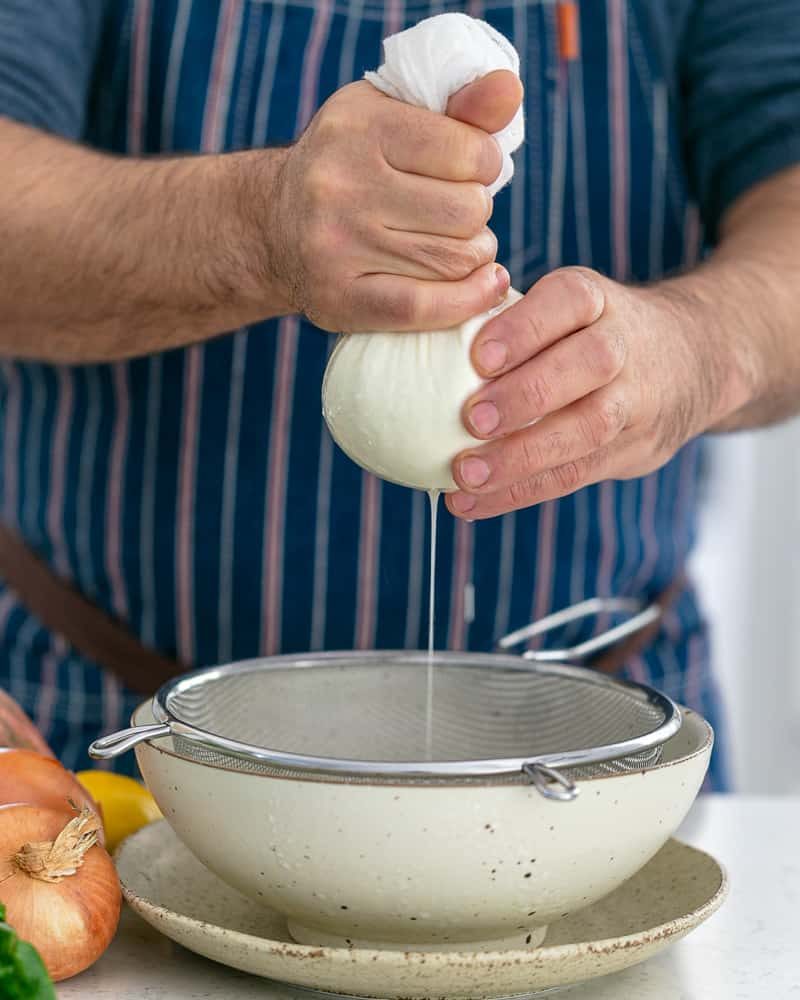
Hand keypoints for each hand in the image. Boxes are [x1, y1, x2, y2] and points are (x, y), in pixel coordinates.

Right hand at [266, 71, 521, 331]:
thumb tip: (509, 90)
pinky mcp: (339, 299)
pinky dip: (468, 300)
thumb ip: (458, 105)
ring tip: (457, 245)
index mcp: (359, 126)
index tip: (468, 171)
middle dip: (476, 213)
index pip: (469, 153)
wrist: (272, 226)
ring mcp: (337, 247)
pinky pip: (426, 308)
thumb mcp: (393, 116)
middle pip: (466, 211)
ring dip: (474, 256)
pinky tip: (484, 285)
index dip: (485, 165)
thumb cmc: (351, 166)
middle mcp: (340, 185)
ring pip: (455, 260)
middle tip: (457, 214)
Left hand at [445, 267, 745, 518]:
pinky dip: (520, 493)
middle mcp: (626, 345)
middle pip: (590, 364)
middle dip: (530, 393)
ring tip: (465, 475)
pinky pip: (577, 474)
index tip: (479, 356)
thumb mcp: (572, 307)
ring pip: (588, 428)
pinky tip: (471, 504)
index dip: (527, 326)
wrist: (694, 360)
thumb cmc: (593, 332)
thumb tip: (422, 339)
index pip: (570, 300)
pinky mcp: (634, 449)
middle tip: (472, 418)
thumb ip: (517, 321)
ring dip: (523, 457)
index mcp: (599, 300)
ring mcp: (637, 401)